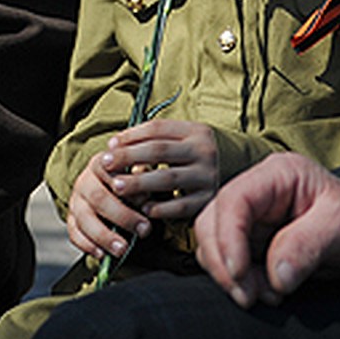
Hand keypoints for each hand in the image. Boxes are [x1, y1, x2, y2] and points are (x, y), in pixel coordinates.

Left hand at [65, 119, 218, 257]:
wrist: (233, 171)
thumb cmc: (194, 156)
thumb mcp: (183, 140)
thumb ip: (156, 141)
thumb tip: (116, 146)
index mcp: (196, 131)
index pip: (158, 129)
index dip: (131, 135)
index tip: (110, 145)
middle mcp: (204, 151)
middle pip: (160, 151)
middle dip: (129, 157)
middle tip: (106, 163)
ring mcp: (207, 175)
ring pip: (168, 178)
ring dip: (139, 182)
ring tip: (117, 186)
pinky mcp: (208, 199)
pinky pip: (181, 206)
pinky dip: (161, 208)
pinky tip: (144, 209)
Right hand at [66, 151, 148, 258]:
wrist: (107, 185)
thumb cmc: (126, 179)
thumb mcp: (135, 171)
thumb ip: (142, 178)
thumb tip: (147, 189)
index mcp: (102, 163)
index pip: (110, 170)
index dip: (127, 185)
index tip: (145, 197)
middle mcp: (85, 181)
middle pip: (99, 198)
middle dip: (123, 216)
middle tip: (143, 229)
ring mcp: (75, 201)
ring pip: (85, 219)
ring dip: (105, 237)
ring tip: (123, 249)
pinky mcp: (71, 220)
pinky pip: (75, 234)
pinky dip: (88, 246)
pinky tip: (102, 254)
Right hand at [194, 153, 339, 308]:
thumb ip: (308, 245)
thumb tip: (276, 276)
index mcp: (277, 174)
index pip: (235, 200)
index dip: (228, 239)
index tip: (239, 276)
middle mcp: (257, 191)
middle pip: (213, 221)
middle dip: (223, 262)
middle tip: (250, 295)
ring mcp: (251, 216)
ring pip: (213, 243)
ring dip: (230, 275)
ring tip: (265, 294)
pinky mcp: (250, 240)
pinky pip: (226, 260)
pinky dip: (238, 281)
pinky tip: (266, 291)